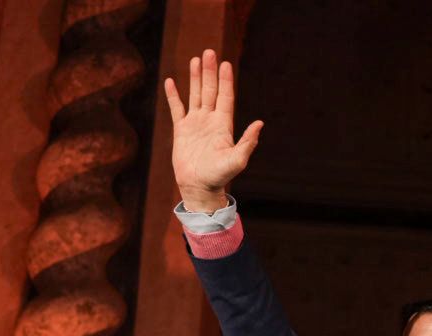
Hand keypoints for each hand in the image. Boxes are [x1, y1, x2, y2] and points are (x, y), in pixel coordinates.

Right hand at [163, 49, 262, 211]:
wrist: (199, 187)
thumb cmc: (219, 176)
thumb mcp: (237, 160)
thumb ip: (247, 142)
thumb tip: (260, 123)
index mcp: (223, 125)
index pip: (225, 97)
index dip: (225, 81)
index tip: (226, 64)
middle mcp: (210, 121)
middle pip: (210, 91)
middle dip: (210, 72)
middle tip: (209, 52)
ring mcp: (195, 124)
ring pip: (195, 95)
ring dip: (196, 78)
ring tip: (196, 60)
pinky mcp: (181, 130)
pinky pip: (176, 108)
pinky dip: (173, 95)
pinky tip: (171, 81)